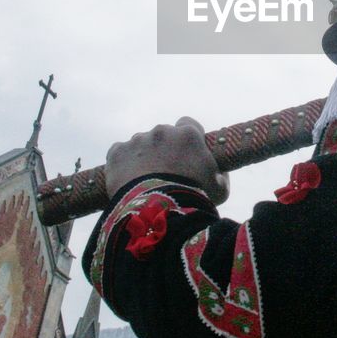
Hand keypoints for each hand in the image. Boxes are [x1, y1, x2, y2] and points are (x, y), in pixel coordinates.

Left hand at [105, 116, 229, 205]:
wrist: (158, 213)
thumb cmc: (194, 200)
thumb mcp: (220, 188)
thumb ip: (219, 174)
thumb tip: (219, 172)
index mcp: (187, 134)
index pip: (188, 124)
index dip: (187, 139)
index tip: (187, 153)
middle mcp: (161, 132)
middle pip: (163, 136)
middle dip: (164, 150)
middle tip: (165, 173)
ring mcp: (137, 141)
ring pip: (140, 145)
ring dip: (143, 158)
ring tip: (145, 183)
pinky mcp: (117, 153)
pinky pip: (119, 154)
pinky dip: (123, 164)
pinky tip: (128, 181)